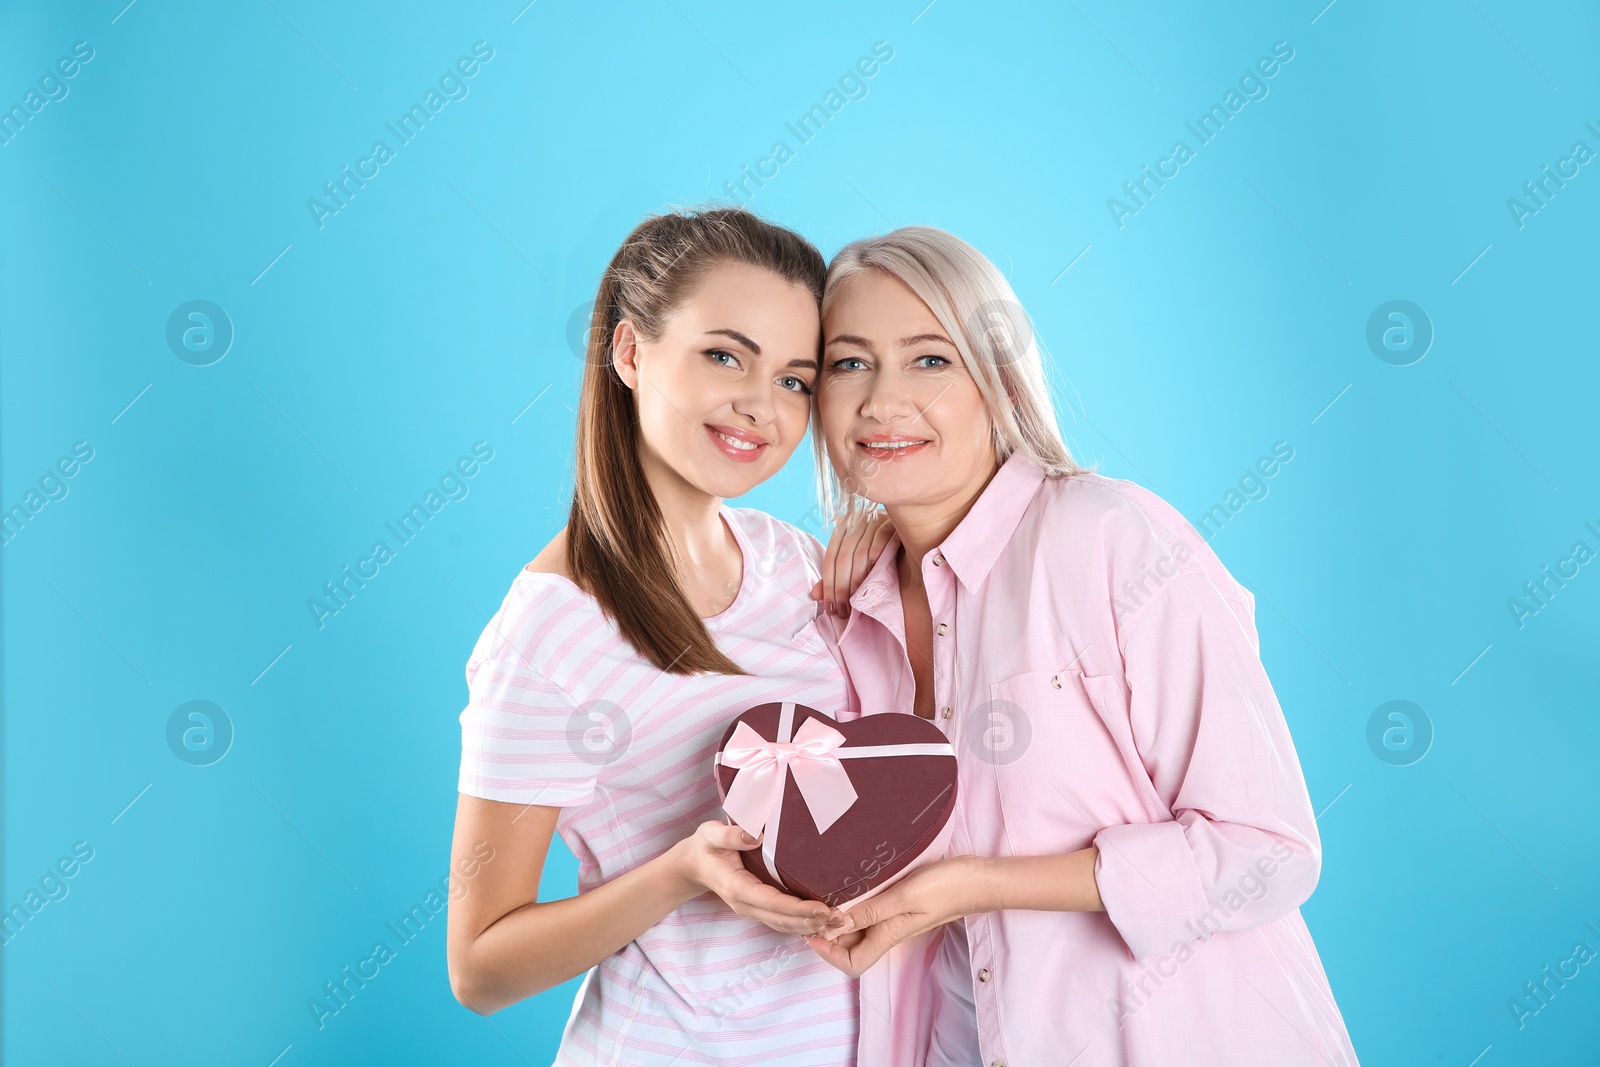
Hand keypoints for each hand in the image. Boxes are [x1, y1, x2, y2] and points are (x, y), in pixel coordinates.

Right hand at [672, 821, 849, 936]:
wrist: (693, 865)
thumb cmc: (704, 846)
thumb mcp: (710, 834)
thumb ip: (731, 835)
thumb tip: (758, 836)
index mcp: (736, 887)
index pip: (771, 902)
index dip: (797, 908)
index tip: (821, 908)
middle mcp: (745, 903)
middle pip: (782, 919)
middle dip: (812, 921)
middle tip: (841, 919)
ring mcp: (751, 909)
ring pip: (784, 925)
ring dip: (811, 926)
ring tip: (838, 923)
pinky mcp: (757, 907)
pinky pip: (781, 921)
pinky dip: (802, 925)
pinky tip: (821, 923)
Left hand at [802, 856, 990, 976]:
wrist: (979, 879)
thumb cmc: (946, 887)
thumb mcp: (904, 896)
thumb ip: (871, 911)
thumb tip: (836, 925)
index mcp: (889, 935)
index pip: (852, 963)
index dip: (828, 953)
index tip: (812, 929)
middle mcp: (889, 931)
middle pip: (852, 946)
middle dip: (828, 933)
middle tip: (812, 909)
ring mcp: (896, 918)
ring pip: (860, 928)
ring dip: (841, 917)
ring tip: (825, 895)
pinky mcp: (901, 904)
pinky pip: (871, 912)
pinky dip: (856, 904)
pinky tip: (850, 885)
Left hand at [809, 508, 894, 617]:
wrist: (907, 533)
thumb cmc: (879, 552)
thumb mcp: (855, 562)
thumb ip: (835, 576)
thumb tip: (814, 595)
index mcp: (842, 529)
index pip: (830, 559)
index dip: (828, 585)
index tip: (831, 608)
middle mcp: (854, 523)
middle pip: (843, 559)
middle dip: (842, 588)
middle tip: (844, 610)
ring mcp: (872, 522)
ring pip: (860, 553)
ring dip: (858, 580)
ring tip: (857, 601)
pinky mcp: (890, 522)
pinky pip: (880, 539)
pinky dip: (876, 556)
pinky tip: (874, 574)